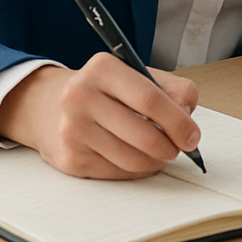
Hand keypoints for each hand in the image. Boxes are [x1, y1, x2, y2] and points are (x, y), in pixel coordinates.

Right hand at [0, 54, 200, 178]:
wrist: (48, 106)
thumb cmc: (103, 91)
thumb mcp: (136, 75)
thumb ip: (172, 90)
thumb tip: (187, 119)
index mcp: (103, 68)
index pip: (150, 99)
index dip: (178, 122)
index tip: (192, 136)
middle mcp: (82, 96)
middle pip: (144, 134)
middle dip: (171, 147)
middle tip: (178, 148)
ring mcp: (73, 129)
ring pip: (133, 159)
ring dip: (155, 162)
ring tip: (157, 153)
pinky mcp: (70, 158)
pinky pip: (117, 173)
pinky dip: (134, 170)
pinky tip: (134, 158)